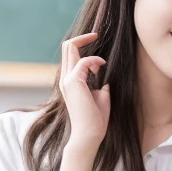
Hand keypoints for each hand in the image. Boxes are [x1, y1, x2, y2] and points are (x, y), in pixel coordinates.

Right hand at [59, 32, 109, 152]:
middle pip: (67, 47)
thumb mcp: (101, 96)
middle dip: (83, 37)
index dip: (81, 44)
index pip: (70, 55)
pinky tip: (102, 65)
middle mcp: (66, 78)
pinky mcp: (74, 83)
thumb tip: (105, 75)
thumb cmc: (95, 120)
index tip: (95, 42)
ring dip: (87, 45)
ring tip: (102, 57)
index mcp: (70, 81)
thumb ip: (100, 84)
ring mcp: (67, 80)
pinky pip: (83, 61)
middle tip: (97, 35)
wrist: (89, 135)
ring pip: (69, 48)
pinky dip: (94, 60)